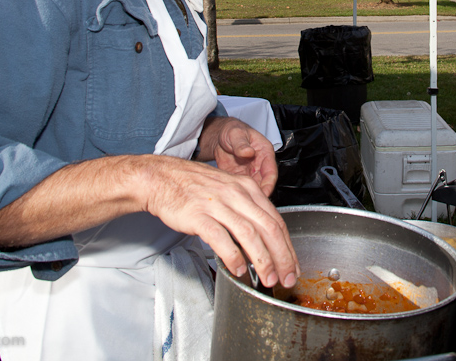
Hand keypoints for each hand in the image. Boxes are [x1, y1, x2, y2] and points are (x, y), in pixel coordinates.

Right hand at [138, 155, 297, 288]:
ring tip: (268, 278)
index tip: (292, 265)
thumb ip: (247, 211)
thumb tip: (263, 238)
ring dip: (262, 260)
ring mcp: (218, 204)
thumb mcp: (229, 190)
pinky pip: (221, 238)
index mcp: (248, 188)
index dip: (288, 247)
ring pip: (250, 234)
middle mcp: (236, 194)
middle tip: (287, 278)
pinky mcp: (199, 215)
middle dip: (282, 257)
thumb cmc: (194, 187)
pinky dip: (233, 256)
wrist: (162, 178)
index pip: (277, 220)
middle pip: (269, 228)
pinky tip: (238, 270)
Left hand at [199, 116, 277, 196]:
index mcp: (264, 152)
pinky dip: (238, 194)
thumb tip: (248, 152)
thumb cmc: (232, 130)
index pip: (271, 172)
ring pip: (253, 188)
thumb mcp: (236, 133)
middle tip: (251, 203)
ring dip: (249, 196)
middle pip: (264, 184)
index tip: (264, 194)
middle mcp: (259, 164)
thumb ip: (242, 143)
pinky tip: (231, 197)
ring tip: (241, 202)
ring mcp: (250, 172)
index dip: (269, 184)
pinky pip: (241, 188)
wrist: (220, 135)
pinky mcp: (239, 177)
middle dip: (259, 195)